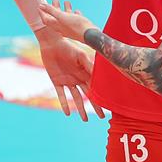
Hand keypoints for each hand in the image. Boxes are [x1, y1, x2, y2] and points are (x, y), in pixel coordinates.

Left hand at [35, 2, 103, 120]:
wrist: (52, 42)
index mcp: (86, 73)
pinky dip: (64, 103)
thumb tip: (100, 76)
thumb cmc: (69, 46)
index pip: (96, 87)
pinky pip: (61, 95)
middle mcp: (78, 78)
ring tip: (85, 119)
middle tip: (102, 117)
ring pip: (76, 98)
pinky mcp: (57, 81)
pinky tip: (67, 113)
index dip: (102, 96)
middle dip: (95, 105)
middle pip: (89, 95)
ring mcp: (68, 81)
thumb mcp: (81, 55)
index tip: (109, 105)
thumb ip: (90, 65)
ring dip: (80, 108)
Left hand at [39, 0, 95, 43]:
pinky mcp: (79, 27)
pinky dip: (74, 14)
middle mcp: (63, 27)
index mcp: (57, 25)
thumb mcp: (61, 16)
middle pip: (56, 17)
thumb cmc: (76, 26)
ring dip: (65, 9)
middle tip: (55, 0)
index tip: (40, 6)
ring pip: (66, 17)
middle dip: (55, 8)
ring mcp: (71, 28)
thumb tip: (41, 6)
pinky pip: (75, 19)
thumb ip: (51, 11)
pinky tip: (76, 10)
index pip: (46, 19)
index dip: (42, 13)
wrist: (90, 35)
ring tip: (66, 1)